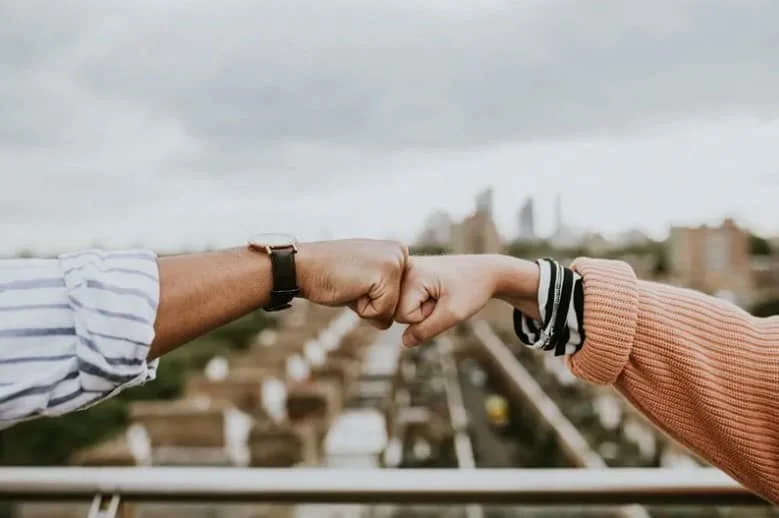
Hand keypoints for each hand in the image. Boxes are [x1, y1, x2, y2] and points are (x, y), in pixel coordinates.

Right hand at [296, 239, 407, 327]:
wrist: (303, 267)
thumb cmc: (330, 276)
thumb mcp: (364, 278)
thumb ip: (384, 290)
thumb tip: (397, 317)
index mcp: (397, 252)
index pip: (400, 297)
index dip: (374, 299)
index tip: (356, 280)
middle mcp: (400, 252)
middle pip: (400, 304)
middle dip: (373, 305)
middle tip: (352, 283)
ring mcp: (395, 262)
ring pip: (392, 311)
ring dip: (367, 308)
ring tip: (351, 285)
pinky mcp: (386, 274)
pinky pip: (382, 313)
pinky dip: (363, 310)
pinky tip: (350, 288)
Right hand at [395, 254, 538, 346]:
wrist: (485, 271)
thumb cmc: (472, 290)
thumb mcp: (453, 314)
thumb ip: (426, 331)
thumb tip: (404, 342)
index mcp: (411, 273)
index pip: (402, 316)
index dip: (424, 317)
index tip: (442, 301)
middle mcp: (402, 268)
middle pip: (398, 311)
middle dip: (421, 312)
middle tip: (441, 298)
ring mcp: (404, 269)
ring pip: (401, 307)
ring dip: (421, 307)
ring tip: (440, 295)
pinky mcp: (408, 274)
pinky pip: (406, 300)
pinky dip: (420, 301)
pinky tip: (434, 292)